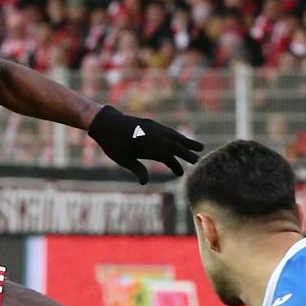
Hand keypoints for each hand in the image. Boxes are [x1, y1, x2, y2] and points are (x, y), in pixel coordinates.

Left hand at [88, 104, 202, 182]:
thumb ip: (136, 169)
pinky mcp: (151, 123)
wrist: (106, 122)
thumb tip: (144, 183)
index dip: (175, 166)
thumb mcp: (122, 159)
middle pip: (175, 146)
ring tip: (200, 147)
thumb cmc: (112, 144)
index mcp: (147, 147)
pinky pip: (168, 130)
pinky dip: (177, 135)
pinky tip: (182, 139)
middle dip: (187, 153)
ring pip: (174, 136)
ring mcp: (153, 128)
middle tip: (198, 161)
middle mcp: (153, 136)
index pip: (168, 158)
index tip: (180, 174)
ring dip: (187, 142)